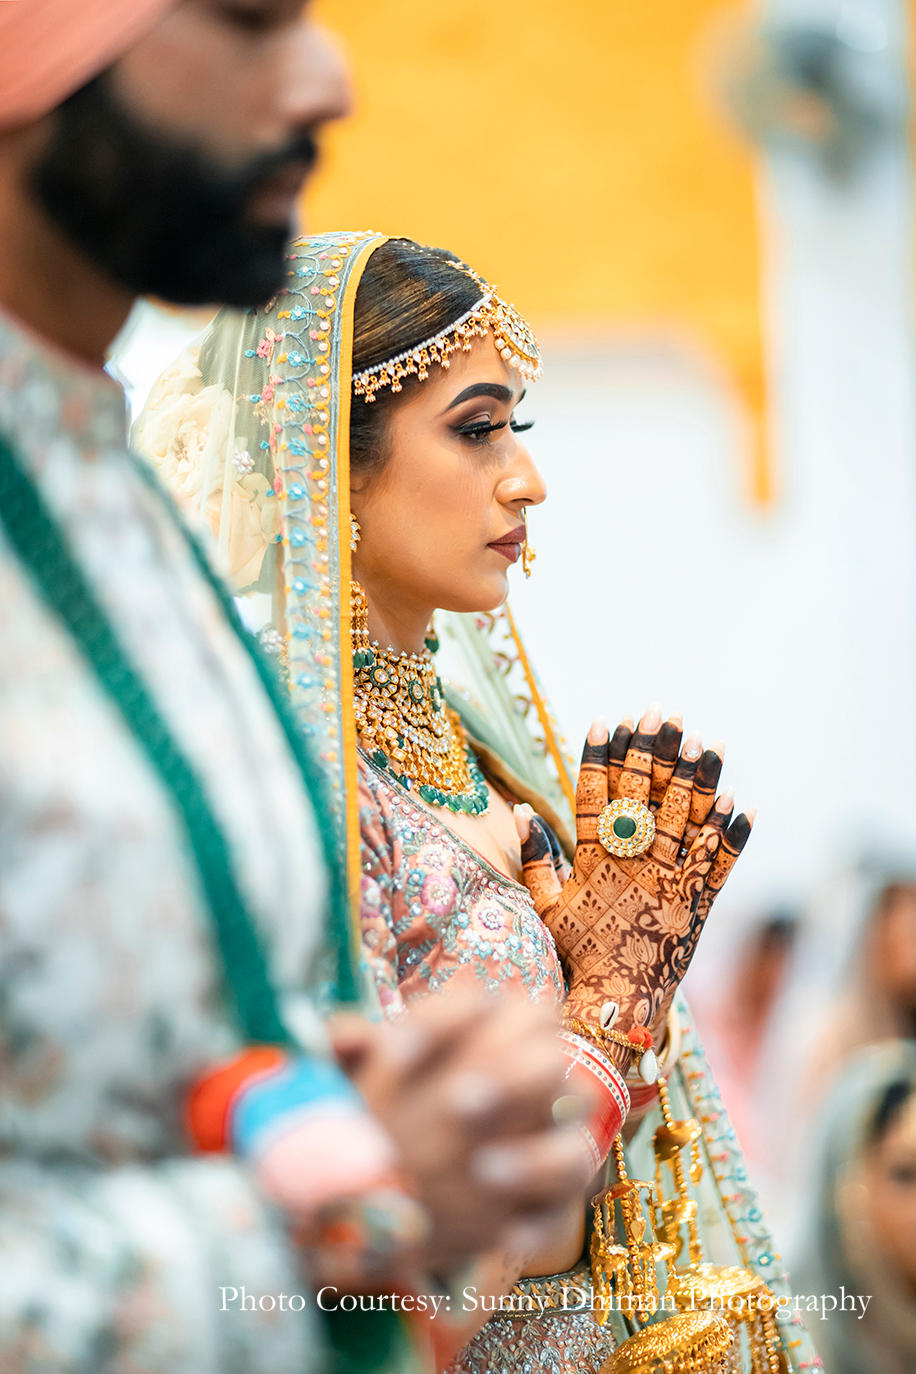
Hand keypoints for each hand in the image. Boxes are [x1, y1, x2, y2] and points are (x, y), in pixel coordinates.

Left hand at [328, 993, 594, 1274]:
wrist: (424, 1171)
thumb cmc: (399, 1103)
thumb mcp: (372, 1078)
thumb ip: (355, 1053)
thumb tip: (340, 1038)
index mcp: (492, 1024)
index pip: (483, 1002)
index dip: (441, 1022)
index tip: (393, 1056)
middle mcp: (537, 1066)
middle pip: (548, 1051)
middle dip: (507, 1072)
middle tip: (457, 1103)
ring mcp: (558, 1125)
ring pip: (575, 1127)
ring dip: (536, 1149)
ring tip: (483, 1171)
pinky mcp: (561, 1185)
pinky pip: (567, 1199)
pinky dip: (539, 1219)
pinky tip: (501, 1236)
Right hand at [517, 704, 753, 1055]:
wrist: (618, 1007)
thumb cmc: (578, 955)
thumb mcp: (545, 907)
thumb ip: (535, 859)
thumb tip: (521, 812)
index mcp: (595, 862)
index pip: (596, 797)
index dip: (600, 757)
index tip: (605, 720)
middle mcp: (635, 865)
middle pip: (646, 796)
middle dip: (653, 751)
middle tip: (660, 712)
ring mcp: (671, 882)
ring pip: (686, 820)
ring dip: (696, 778)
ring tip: (704, 740)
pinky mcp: (700, 904)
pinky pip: (720, 863)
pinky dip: (730, 833)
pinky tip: (738, 801)